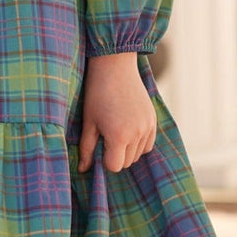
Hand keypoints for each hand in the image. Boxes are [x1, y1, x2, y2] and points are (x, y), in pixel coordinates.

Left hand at [78, 53, 155, 173]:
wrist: (115, 67)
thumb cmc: (97, 94)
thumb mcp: (88, 122)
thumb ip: (87, 149)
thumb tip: (83, 170)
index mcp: (119, 136)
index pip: (114, 167)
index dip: (104, 160)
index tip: (98, 147)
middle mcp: (137, 134)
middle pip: (127, 162)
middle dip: (115, 155)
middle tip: (105, 136)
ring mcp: (148, 127)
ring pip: (138, 154)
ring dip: (127, 150)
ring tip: (115, 130)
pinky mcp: (153, 120)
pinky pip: (148, 144)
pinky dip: (138, 143)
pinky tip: (127, 129)